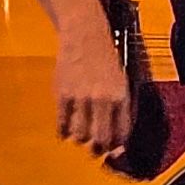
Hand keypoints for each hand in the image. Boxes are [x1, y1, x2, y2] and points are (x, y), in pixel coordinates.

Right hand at [53, 20, 133, 157]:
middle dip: (99, 149)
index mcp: (121, 95)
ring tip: (80, 134)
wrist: (84, 34)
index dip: (117, 145)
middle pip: (101, 139)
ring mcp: (81, 97)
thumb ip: (120, 109)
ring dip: (80, 139)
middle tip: (95, 149)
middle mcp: (102, 98)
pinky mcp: (63, 94)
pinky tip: (65, 129)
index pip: (122, 133)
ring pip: (81, 135)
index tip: (113, 147)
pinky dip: (63, 131)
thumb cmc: (104, 58)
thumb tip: (116, 140)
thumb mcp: (121, 82)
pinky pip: (62, 124)